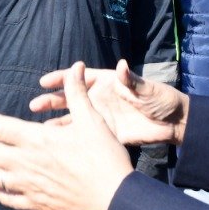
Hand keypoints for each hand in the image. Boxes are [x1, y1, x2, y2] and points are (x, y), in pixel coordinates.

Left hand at [0, 62, 133, 209]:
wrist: (114, 199)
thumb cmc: (104, 157)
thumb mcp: (92, 120)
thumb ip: (77, 94)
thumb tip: (76, 66)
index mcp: (36, 140)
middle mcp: (26, 163)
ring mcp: (30, 186)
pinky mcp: (39, 204)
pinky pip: (12, 199)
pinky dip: (0, 195)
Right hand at [30, 59, 188, 146]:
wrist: (174, 123)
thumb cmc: (161, 99)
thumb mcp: (147, 88)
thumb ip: (131, 80)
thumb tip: (121, 65)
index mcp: (107, 82)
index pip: (79, 78)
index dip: (61, 78)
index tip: (44, 82)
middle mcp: (99, 98)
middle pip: (70, 98)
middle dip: (51, 101)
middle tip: (34, 105)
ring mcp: (101, 116)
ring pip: (74, 118)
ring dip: (57, 123)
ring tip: (39, 129)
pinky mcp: (107, 133)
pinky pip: (85, 135)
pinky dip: (71, 139)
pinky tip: (57, 145)